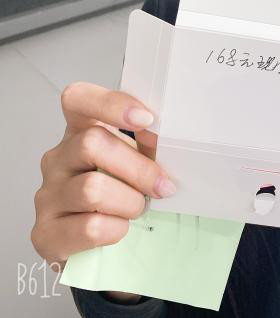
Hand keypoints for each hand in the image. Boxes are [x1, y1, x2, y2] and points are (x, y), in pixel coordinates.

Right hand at [31, 82, 175, 272]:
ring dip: (129, 202)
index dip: (111, 104)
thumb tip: (166, 139)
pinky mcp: (45, 233)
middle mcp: (57, 159)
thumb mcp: (134, 162)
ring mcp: (47, 195)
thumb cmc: (120, 195)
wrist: (99, 248)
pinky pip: (89, 227)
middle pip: (91, 143)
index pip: (78, 98)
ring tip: (138, 209)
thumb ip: (146, 145)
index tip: (147, 119)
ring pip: (92, 188)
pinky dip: (116, 229)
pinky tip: (120, 228)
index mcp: (79, 132)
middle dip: (137, 168)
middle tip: (162, 186)